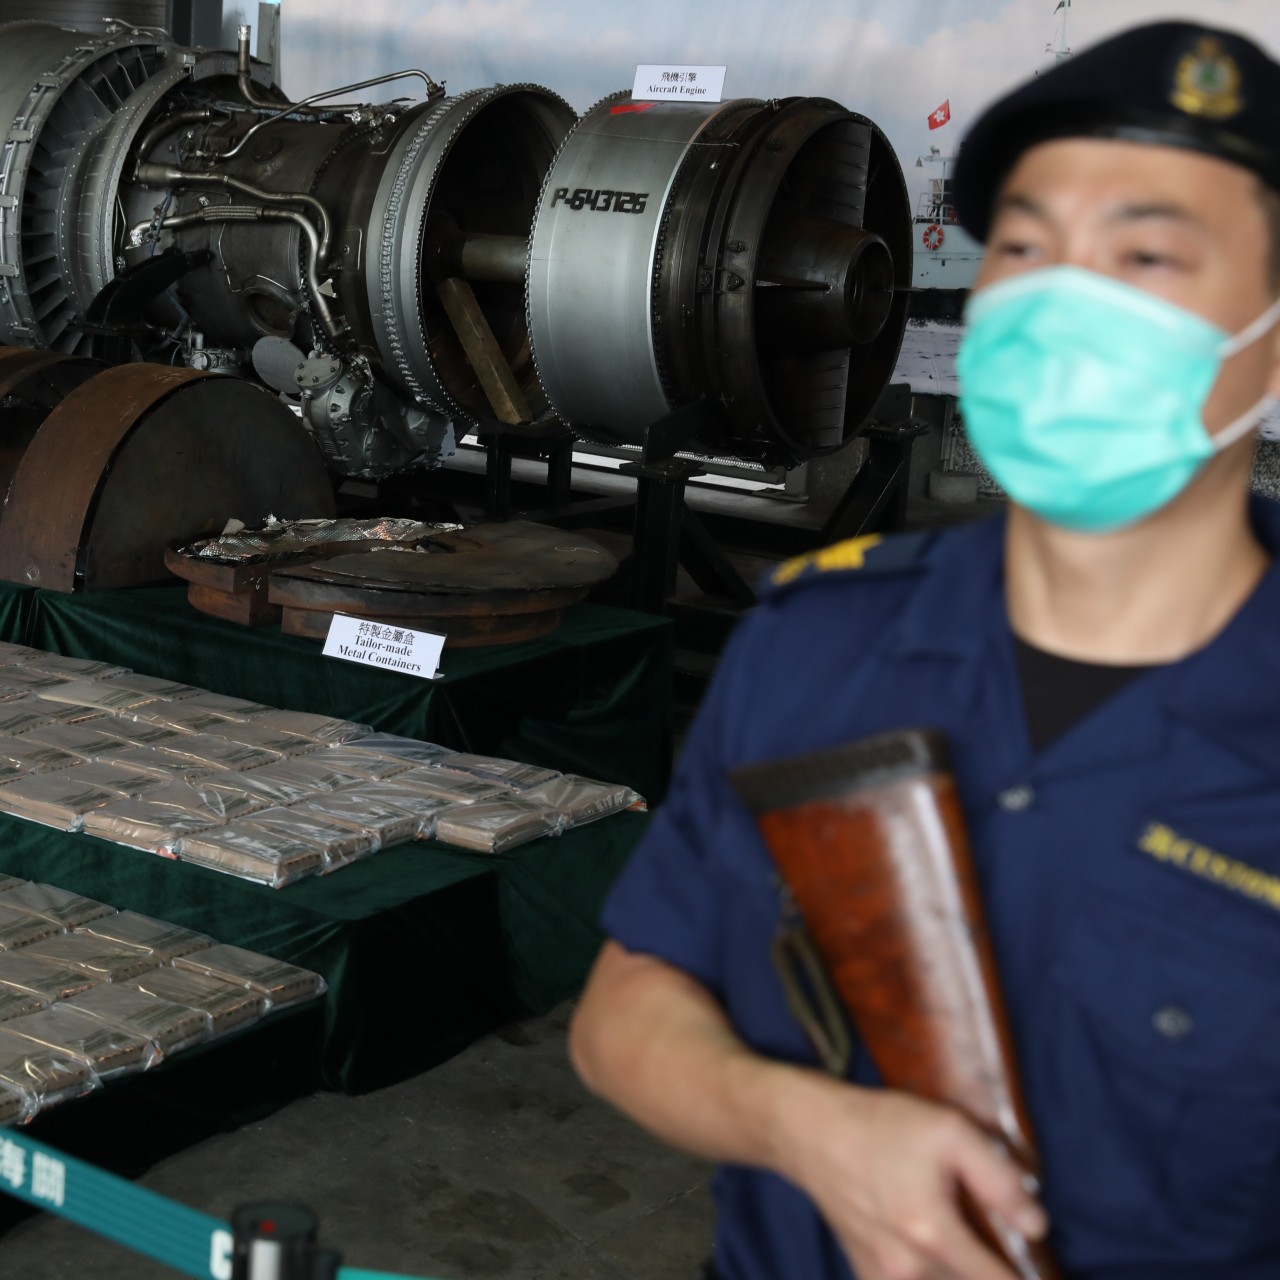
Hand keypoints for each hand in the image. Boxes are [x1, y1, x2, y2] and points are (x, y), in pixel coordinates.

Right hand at [771, 1074, 1047, 1279]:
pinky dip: (927, 1273)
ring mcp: (882, 1275)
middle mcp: (908, 1268)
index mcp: (933, 1234)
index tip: (1038, 1269)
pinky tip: (928, 1246)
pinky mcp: (865, 1272)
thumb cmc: (880, 1125)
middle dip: (988, 1269)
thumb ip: (998, 1178)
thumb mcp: (948, 1130)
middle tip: (999, 1244)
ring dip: (957, 1269)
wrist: (810, 1132)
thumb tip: (1035, 1224)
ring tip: (961, 1238)